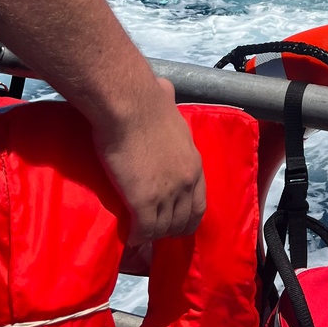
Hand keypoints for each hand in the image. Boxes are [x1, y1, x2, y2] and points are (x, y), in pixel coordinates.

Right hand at [93, 77, 205, 245]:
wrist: (131, 106)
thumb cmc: (146, 100)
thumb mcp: (169, 105)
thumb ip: (170, 104)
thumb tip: (164, 89)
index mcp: (194, 163)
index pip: (199, 202)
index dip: (188, 216)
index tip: (177, 221)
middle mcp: (186, 182)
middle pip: (184, 219)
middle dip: (172, 230)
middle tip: (158, 232)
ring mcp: (167, 193)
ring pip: (164, 227)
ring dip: (153, 235)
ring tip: (141, 236)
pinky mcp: (143, 201)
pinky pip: (144, 229)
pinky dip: (136, 236)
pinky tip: (128, 237)